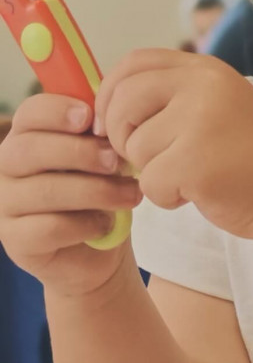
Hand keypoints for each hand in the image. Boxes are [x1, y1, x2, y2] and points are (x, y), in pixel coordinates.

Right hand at [0, 94, 142, 295]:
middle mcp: (7, 167)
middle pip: (30, 148)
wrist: (100, 251)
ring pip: (45, 190)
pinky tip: (106, 225)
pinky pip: (50, 228)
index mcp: (28, 137)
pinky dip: (87, 224)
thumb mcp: (107, 159)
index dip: (57, 111)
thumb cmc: (103, 192)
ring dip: (97, 191)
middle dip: (81, 152)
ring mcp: (5, 205)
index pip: (30, 113)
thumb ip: (103, 136)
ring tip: (131, 195)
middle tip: (117, 162)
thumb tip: (114, 116)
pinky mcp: (16, 242)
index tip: (89, 118)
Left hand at [95, 49, 252, 239]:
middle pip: (124, 100)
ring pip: (135, 146)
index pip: (135, 62)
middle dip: (121, 135)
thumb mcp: (219, 106)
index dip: (111, 91)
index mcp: (207, 69)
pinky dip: (166, 198)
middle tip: (142, 158)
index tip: (111, 121)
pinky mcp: (196, 161)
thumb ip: (175, 96)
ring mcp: (201, 121)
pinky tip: (197, 194)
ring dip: (152, 171)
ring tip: (189, 175)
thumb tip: (109, 106)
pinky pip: (150, 183)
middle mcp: (204, 86)